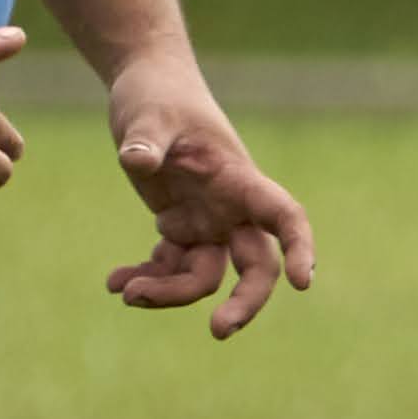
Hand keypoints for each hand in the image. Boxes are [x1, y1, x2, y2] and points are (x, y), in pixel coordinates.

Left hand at [98, 61, 317, 333]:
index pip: (284, 217)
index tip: (303, 283)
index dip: (299, 248)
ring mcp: (207, 221)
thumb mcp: (148, 114)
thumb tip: (136, 161)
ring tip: (124, 291)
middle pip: (255, 265)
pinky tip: (115, 282)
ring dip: (169, 292)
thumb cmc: (157, 94)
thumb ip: (145, 139)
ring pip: (205, 276)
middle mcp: (231, 208)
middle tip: (219, 331)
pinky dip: (146, 278)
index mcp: (239, 180)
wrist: (146, 86)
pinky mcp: (180, 226)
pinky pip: (171, 267)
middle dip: (243, 303)